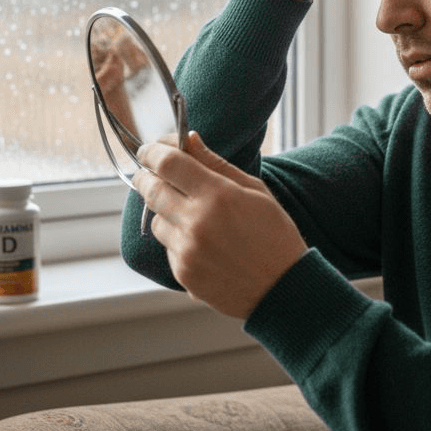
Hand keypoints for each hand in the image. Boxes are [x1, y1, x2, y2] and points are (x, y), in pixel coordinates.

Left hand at [133, 132, 307, 319]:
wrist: (284, 290)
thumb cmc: (275, 235)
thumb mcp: (255, 191)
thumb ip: (216, 164)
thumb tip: (189, 139)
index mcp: (218, 196)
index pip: (168, 163)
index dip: (153, 151)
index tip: (149, 150)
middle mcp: (197, 223)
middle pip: (151, 190)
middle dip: (146, 176)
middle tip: (149, 173)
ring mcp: (187, 251)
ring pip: (156, 220)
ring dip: (164, 212)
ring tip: (190, 215)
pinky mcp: (183, 274)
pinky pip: (167, 247)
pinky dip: (178, 240)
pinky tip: (204, 244)